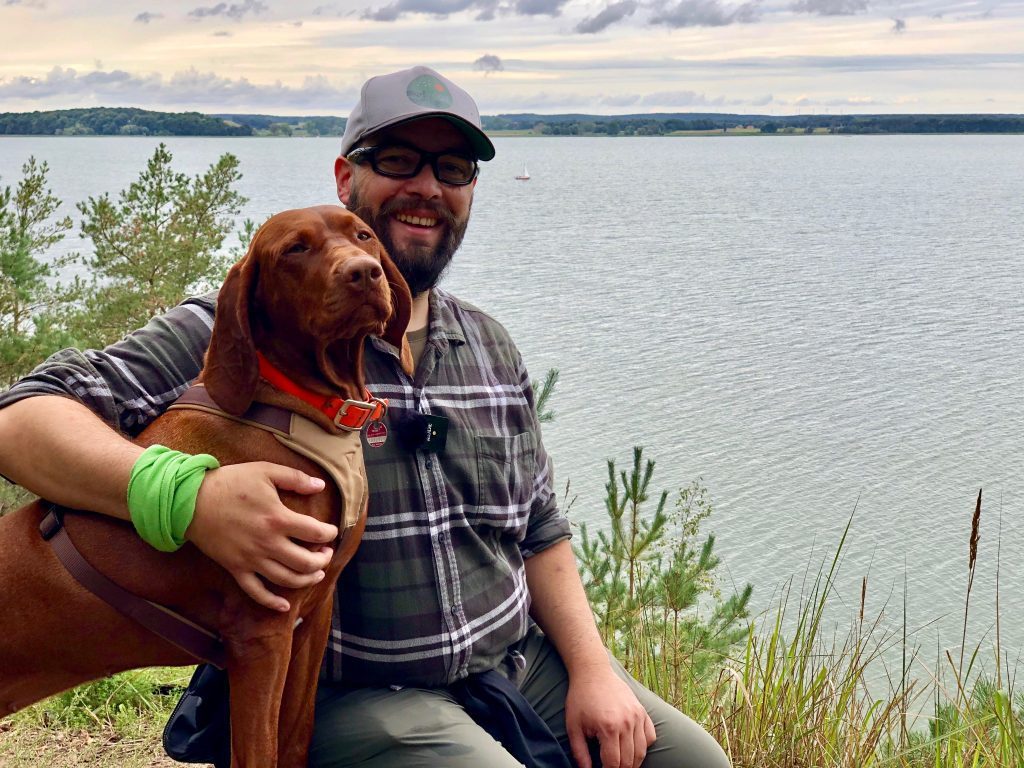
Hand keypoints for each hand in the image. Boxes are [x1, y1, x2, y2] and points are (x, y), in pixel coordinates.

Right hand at [186, 461, 336, 610]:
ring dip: (306, 580)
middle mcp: (268, 543)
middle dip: (322, 560)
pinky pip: (255, 592)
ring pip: (286, 580)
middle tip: (325, 554)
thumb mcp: (265, 471)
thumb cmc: (230, 482)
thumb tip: (320, 485)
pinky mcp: (235, 568)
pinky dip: (271, 602)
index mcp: (278, 518)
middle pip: (306, 562)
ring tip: (315, 574)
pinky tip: (284, 607)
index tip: (331, 531)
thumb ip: (295, 478)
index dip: (329, 533)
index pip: (316, 533)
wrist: (190, 500)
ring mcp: (251, 559)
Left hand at [565, 665, 656, 767]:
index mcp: (608, 728)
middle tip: (611, 767)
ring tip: (622, 764)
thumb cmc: (580, 698)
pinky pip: (650, 736)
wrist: (593, 672)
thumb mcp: (573, 726)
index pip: (613, 764)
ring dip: (633, 763)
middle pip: (629, 761)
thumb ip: (579, 753)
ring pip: (642, 751)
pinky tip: (633, 747)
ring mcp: (637, 716)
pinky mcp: (642, 711)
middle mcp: (627, 723)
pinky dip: (644, 746)